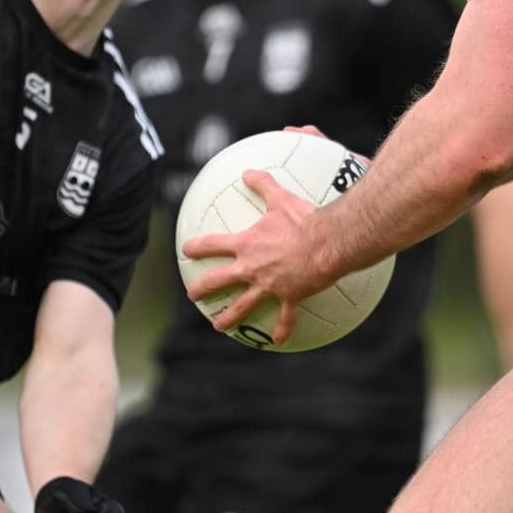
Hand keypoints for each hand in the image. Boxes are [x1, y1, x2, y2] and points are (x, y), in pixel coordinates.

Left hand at [183, 170, 323, 346]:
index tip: (185, 250)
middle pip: (219, 280)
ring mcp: (269, 286)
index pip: (213, 245)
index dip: (197, 247)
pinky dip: (281, 330)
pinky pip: (285, 318)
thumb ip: (263, 184)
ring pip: (243, 306)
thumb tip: (248, 171)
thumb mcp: (281, 198)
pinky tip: (277, 341)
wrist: (327, 243)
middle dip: (202, 288)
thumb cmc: (304, 220)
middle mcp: (252, 268)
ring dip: (229, 318)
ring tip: (218, 326)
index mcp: (248, 245)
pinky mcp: (289, 297)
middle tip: (192, 294)